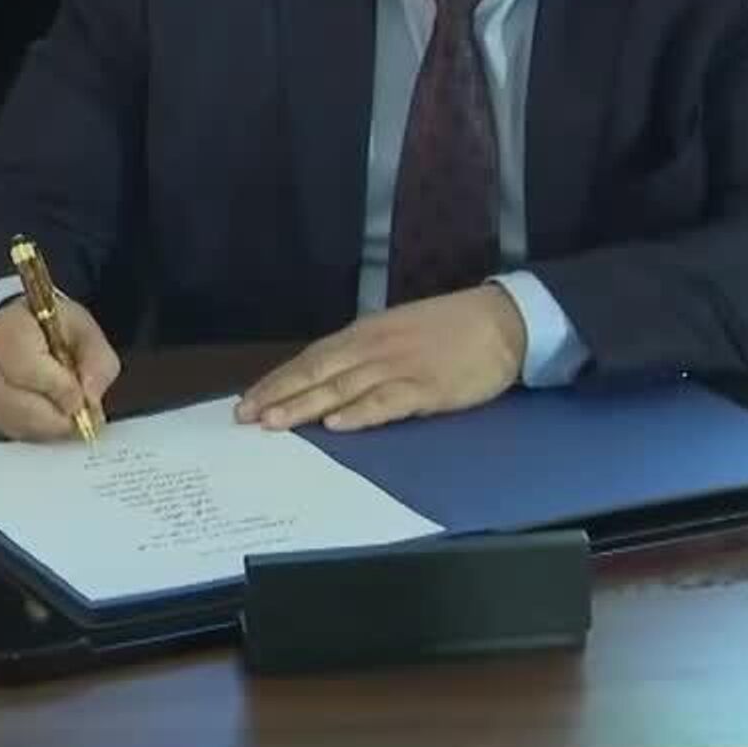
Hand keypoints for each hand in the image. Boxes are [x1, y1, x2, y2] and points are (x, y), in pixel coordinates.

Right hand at [0, 293, 121, 441]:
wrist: (19, 328)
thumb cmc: (52, 328)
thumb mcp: (84, 329)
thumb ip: (97, 360)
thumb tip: (90, 398)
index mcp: (6, 328)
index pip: (26, 367)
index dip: (58, 389)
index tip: (81, 400)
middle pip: (16, 403)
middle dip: (54, 417)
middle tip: (81, 420)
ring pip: (12, 423)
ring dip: (47, 428)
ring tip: (69, 418)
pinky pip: (9, 432)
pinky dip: (36, 432)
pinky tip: (51, 421)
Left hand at [235, 284, 527, 432]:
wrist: (502, 321)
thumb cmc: (450, 328)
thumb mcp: (399, 331)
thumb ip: (364, 352)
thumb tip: (327, 378)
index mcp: (366, 333)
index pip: (311, 357)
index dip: (278, 380)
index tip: (248, 400)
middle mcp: (374, 348)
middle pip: (317, 372)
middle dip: (279, 395)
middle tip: (245, 417)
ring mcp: (399, 367)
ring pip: (342, 388)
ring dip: (306, 407)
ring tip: (274, 423)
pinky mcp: (425, 388)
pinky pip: (386, 402)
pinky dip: (359, 414)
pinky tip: (336, 425)